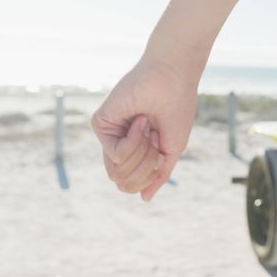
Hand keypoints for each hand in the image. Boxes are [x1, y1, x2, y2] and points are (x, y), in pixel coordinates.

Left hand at [91, 57, 199, 200]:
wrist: (172, 78)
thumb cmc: (176, 109)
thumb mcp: (171, 150)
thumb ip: (157, 174)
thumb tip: (143, 198)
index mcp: (134, 149)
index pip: (131, 184)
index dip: (150, 176)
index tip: (162, 150)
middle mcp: (117, 142)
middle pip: (122, 181)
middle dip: (147, 166)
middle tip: (156, 139)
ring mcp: (108, 134)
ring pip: (117, 172)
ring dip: (142, 155)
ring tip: (150, 128)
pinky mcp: (100, 124)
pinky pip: (116, 154)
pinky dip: (134, 141)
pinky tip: (141, 121)